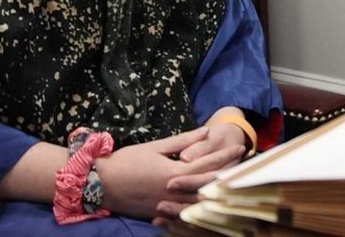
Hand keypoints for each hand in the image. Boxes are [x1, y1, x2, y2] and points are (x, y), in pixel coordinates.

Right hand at [96, 126, 244, 220]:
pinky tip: (208, 201)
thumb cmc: (127, 161)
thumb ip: (182, 141)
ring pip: (200, 201)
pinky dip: (199, 206)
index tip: (240, 147)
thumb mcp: (155, 147)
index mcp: (175, 173)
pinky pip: (186, 212)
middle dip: (227, 175)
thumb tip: (205, 131)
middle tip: (243, 167)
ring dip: (217, 192)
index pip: (208, 164)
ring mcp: (168, 206)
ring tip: (232, 183)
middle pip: (208, 185)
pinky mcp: (160, 214)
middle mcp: (175, 192)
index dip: (225, 155)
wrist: (101, 184)